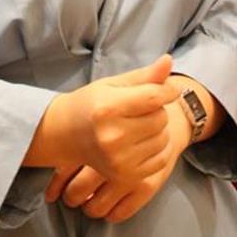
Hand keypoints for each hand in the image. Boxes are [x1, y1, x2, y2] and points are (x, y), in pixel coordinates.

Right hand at [33, 56, 179, 185]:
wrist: (67, 134)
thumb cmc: (92, 104)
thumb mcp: (114, 84)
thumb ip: (144, 75)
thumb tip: (168, 60)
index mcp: (107, 108)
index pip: (153, 97)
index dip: (167, 90)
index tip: (170, 88)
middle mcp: (112, 137)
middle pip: (160, 118)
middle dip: (157, 110)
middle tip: (138, 109)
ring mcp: (119, 160)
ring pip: (163, 138)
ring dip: (157, 130)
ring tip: (136, 125)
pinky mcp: (125, 176)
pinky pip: (161, 159)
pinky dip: (156, 149)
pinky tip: (139, 142)